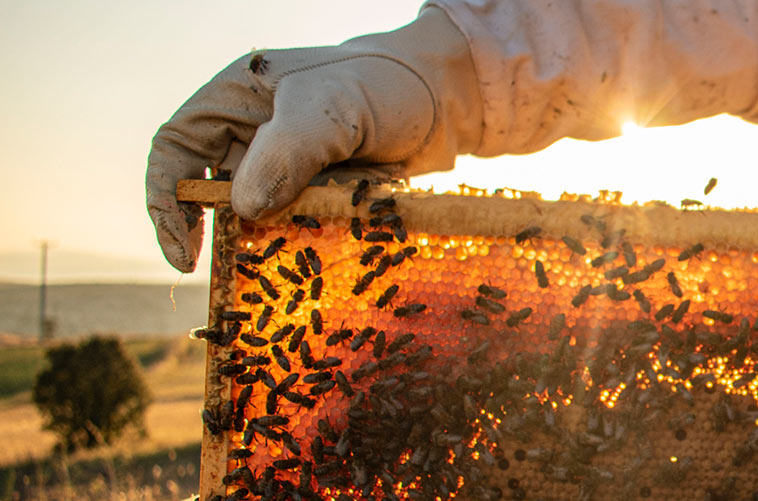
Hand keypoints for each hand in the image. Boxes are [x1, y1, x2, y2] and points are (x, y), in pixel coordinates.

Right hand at [146, 8, 480, 271]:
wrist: (449, 98)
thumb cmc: (386, 85)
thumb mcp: (333, 109)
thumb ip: (286, 152)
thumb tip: (243, 208)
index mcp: (236, 97)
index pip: (176, 149)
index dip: (168, 202)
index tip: (184, 255)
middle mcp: (252, 132)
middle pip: (213, 190)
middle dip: (225, 231)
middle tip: (243, 269)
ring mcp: (288, 164)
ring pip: (258, 215)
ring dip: (272, 241)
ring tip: (293, 265)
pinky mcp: (320, 191)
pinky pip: (298, 225)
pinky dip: (307, 242)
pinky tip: (325, 256)